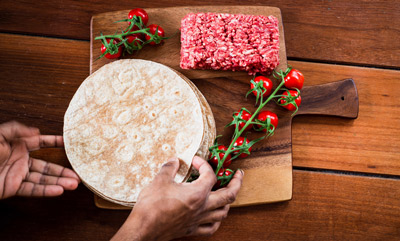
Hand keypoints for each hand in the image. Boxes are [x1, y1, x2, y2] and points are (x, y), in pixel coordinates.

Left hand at [0, 121, 79, 198]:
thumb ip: (17, 130)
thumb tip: (37, 132)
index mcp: (18, 145)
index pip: (42, 143)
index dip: (56, 142)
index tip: (70, 143)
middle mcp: (21, 160)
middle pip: (47, 165)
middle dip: (63, 170)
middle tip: (77, 174)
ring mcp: (18, 174)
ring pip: (43, 179)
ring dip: (59, 182)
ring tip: (74, 184)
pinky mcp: (13, 187)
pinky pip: (33, 189)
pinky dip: (46, 191)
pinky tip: (58, 191)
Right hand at [113, 156, 243, 240]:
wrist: (144, 229)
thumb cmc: (151, 206)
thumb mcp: (159, 180)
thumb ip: (169, 167)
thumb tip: (175, 160)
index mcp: (197, 193)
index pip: (210, 175)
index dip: (205, 164)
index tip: (195, 161)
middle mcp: (202, 207)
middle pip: (229, 195)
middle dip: (237, 183)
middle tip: (239, 175)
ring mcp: (198, 220)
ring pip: (223, 213)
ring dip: (228, 202)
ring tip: (228, 194)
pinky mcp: (191, 230)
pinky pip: (211, 228)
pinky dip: (216, 221)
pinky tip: (214, 217)